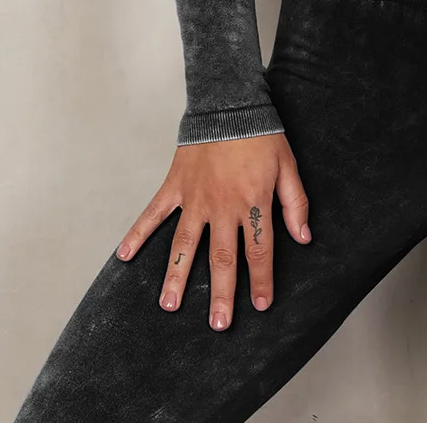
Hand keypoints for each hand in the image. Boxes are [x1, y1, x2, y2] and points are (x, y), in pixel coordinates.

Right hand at [113, 132, 310, 329]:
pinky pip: (153, 214)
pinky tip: (123, 256)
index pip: (259, 251)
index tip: (261, 305)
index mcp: (253, 202)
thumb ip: (295, 203)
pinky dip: (137, 233)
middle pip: (222, 259)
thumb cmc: (262, 133)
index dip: (262, 280)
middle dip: (222, 294)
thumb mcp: (288, 165)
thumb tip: (303, 237)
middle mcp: (222, 206)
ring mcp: (195, 198)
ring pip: (185, 246)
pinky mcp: (175, 185)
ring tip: (170, 306)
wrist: (229, 102)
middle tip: (218, 325)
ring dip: (177, 277)